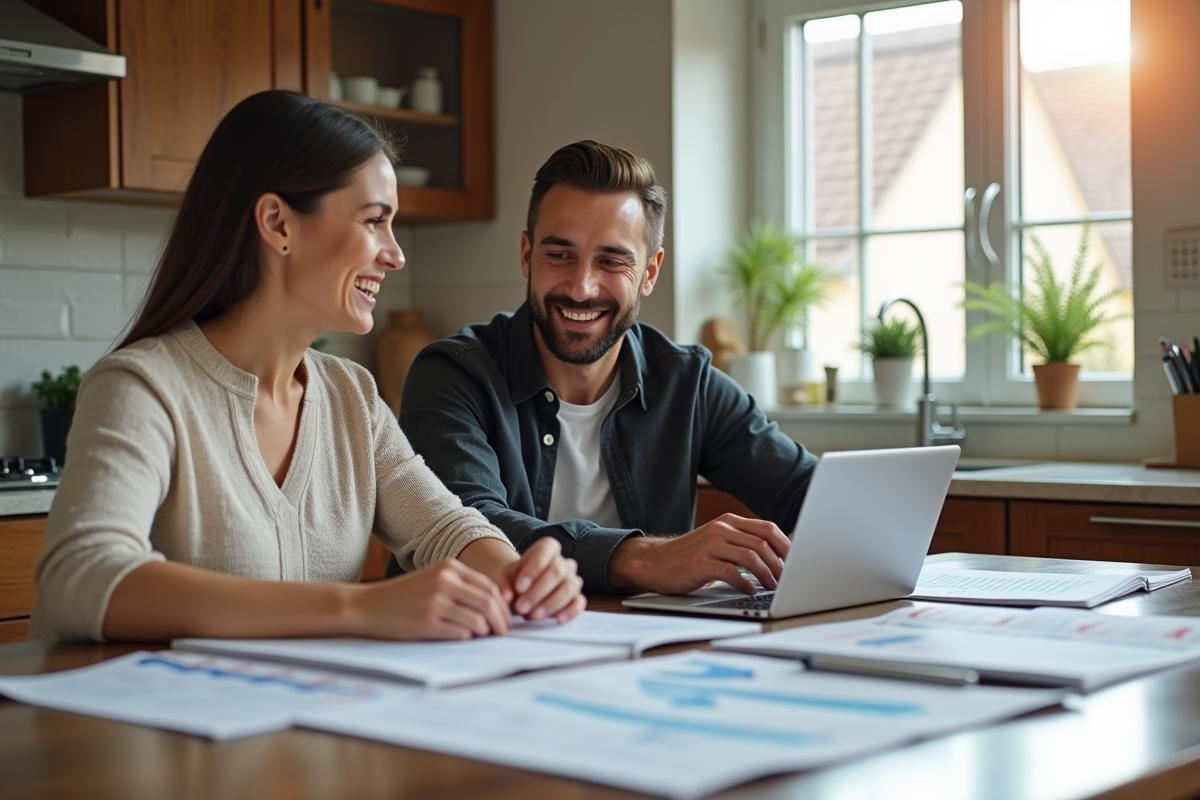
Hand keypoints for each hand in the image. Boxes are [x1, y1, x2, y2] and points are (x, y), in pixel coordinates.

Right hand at [348, 560, 510, 639]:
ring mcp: (435, 603)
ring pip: (478, 620)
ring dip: (485, 632)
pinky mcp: (427, 624)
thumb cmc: (404, 596)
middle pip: (489, 603)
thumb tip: (495, 606)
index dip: (503, 605)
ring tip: (484, 637)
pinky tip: (464, 638)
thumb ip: (461, 587)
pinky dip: (468, 638)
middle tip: (503, 632)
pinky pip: (461, 634)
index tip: (505, 618)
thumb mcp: (434, 579)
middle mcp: (444, 581)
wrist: (367, 606)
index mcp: (449, 568)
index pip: (490, 587)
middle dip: (501, 621)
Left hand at [493, 537, 584, 623]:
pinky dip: (569, 611)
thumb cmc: (513, 581)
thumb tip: (507, 596)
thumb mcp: (503, 578)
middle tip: (521, 607)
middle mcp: (563, 562)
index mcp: (546, 549)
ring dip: (551, 603)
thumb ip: (502, 584)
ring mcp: (572, 580)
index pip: (546, 549)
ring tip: (532, 616)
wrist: (519, 592)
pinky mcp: (576, 598)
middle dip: (538, 591)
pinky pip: (579, 603)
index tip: (519, 586)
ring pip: (569, 587)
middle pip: (557, 571)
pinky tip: (556, 619)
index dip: (534, 567)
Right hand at [608, 514, 789, 594]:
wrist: (655, 562)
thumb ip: (743, 543)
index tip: (797, 563)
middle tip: (788, 580)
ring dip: (767, 574)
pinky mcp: (700, 563)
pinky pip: (731, 572)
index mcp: (729, 521)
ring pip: (751, 556)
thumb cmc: (691, 556)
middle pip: (763, 543)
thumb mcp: (719, 542)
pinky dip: (745, 584)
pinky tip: (749, 591)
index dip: (786, 546)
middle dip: (780, 564)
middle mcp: (721, 528)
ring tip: (772, 587)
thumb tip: (779, 559)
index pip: (768, 528)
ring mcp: (710, 544)